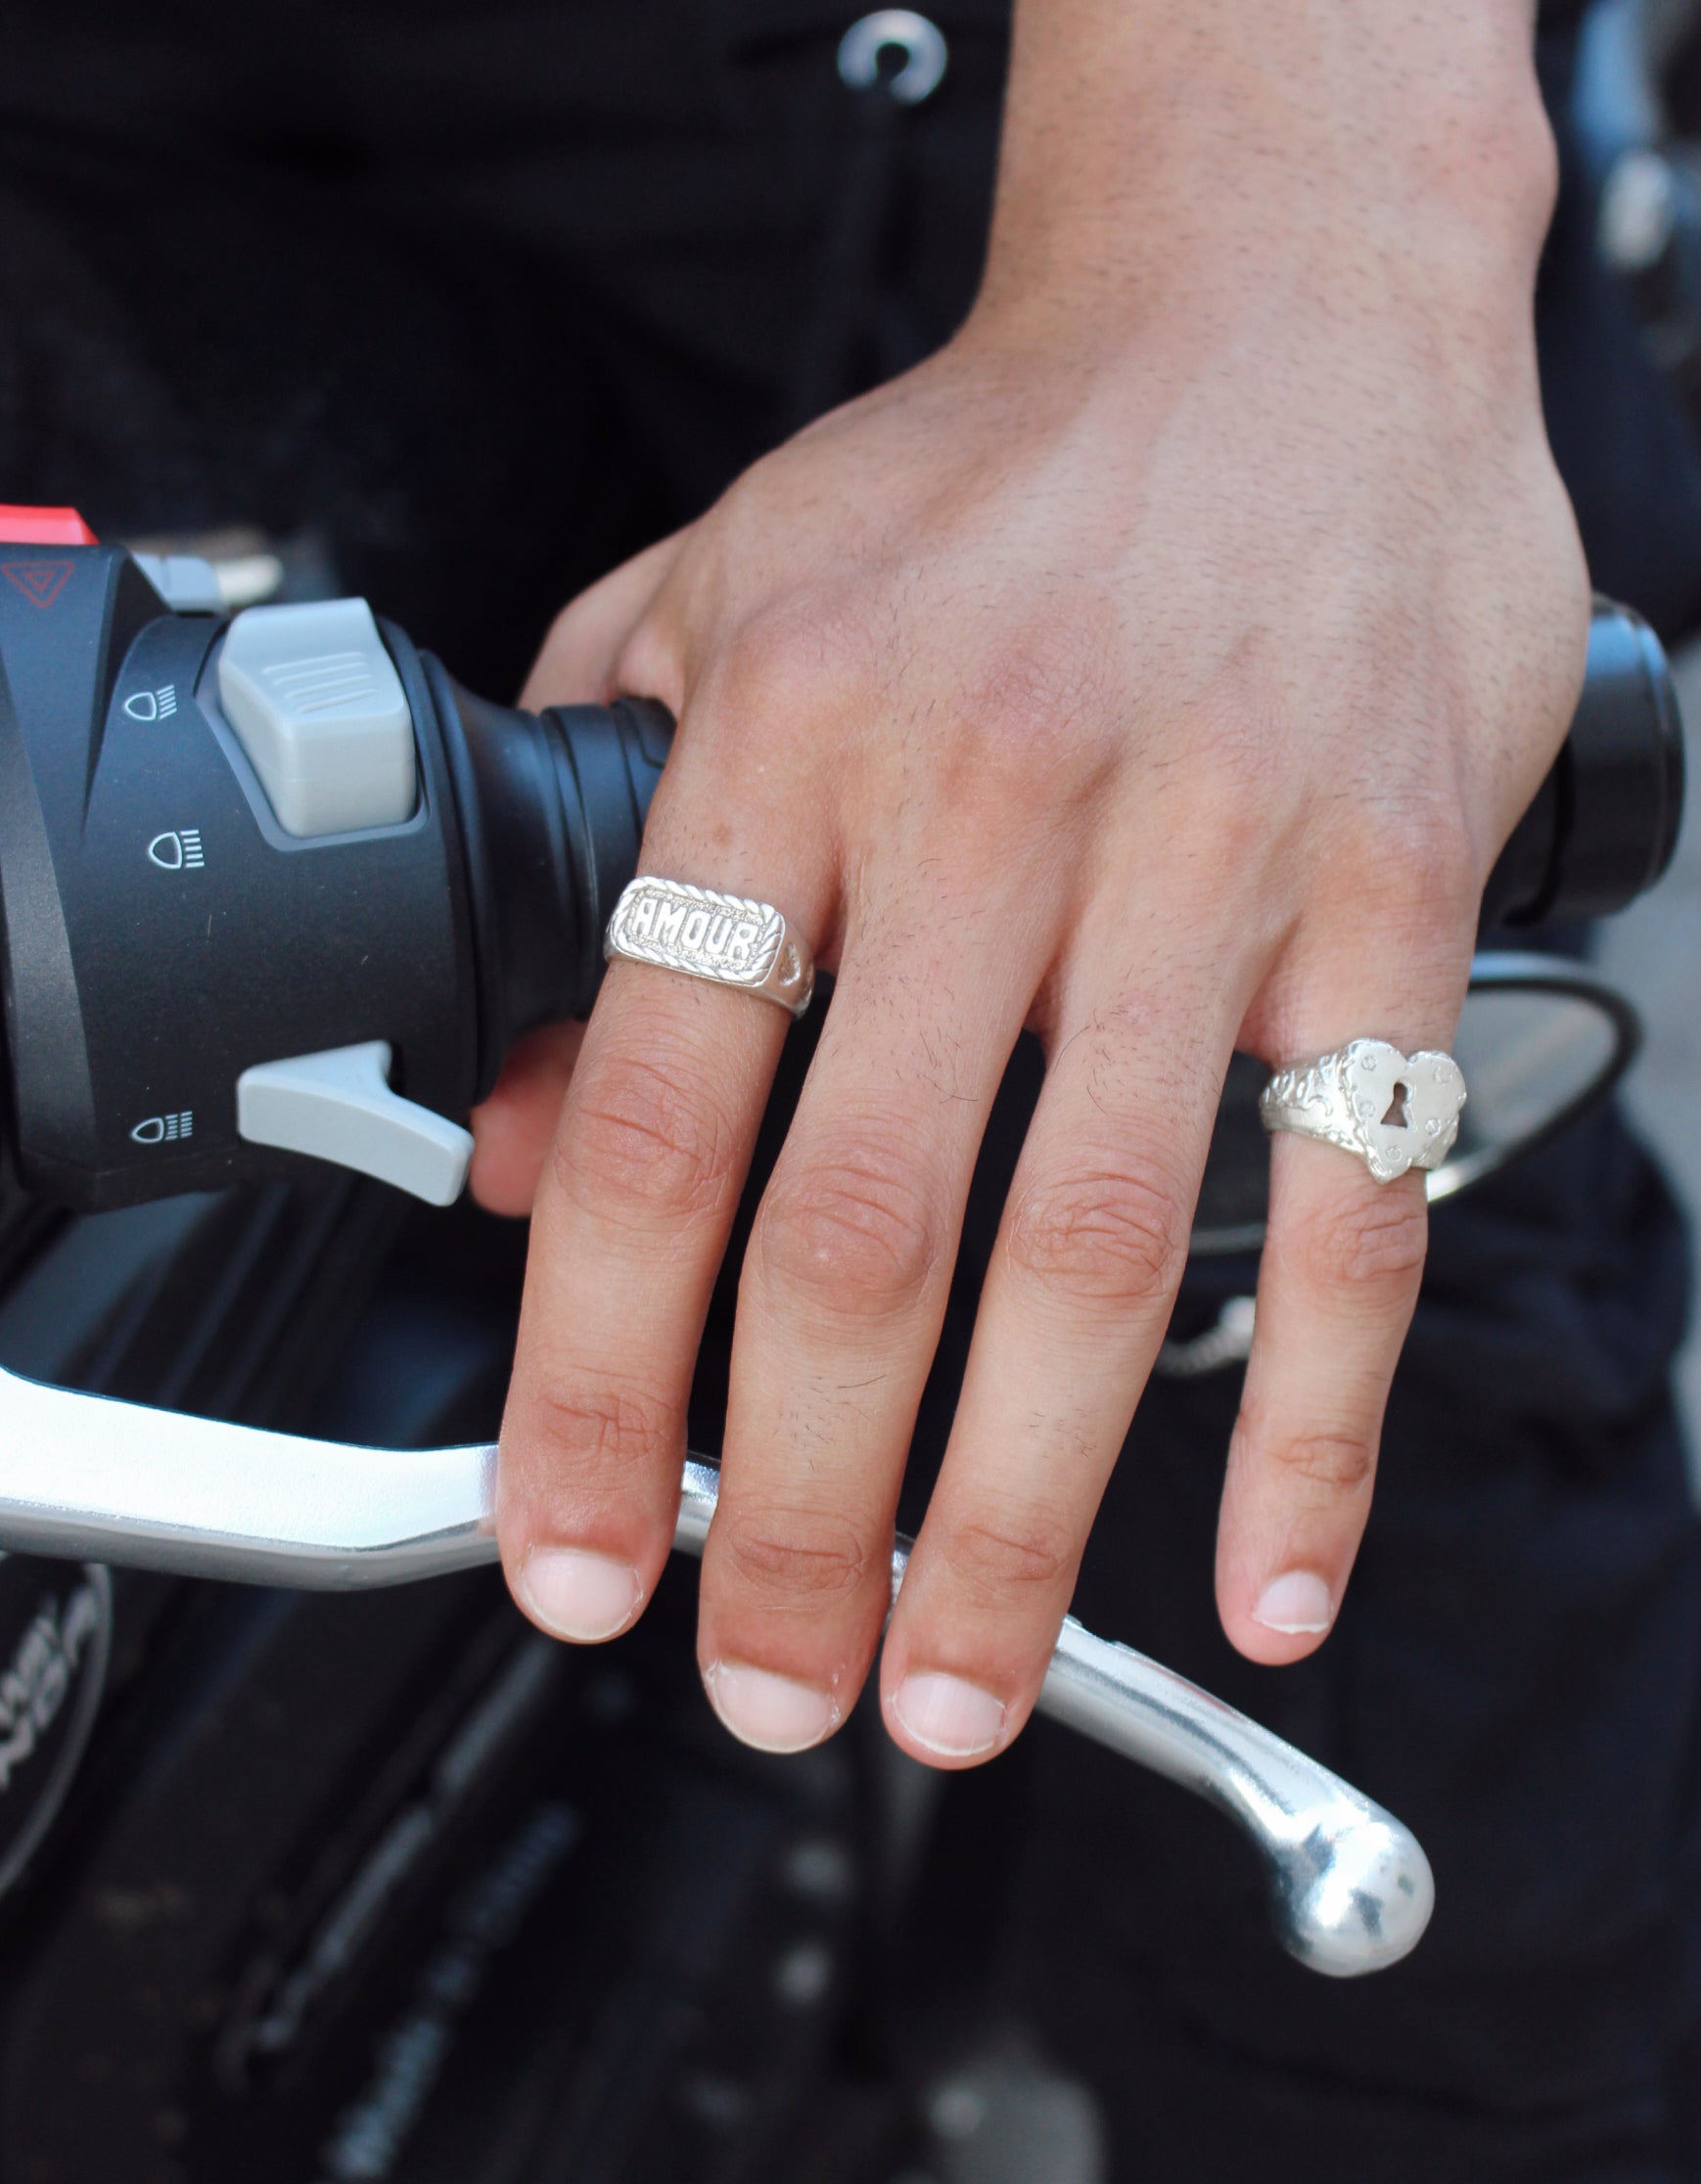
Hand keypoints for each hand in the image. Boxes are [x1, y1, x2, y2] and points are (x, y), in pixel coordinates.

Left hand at [473, 0, 1588, 1765]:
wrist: (1276, 308)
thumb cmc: (999, 476)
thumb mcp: (722, 596)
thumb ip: (594, 844)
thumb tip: (505, 1134)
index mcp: (793, 736)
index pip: (649, 1116)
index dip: (593, 1373)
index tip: (577, 1545)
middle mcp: (990, 803)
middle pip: (865, 1235)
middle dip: (801, 1510)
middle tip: (767, 1677)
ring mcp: (1208, 852)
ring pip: (1096, 1255)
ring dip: (1016, 1518)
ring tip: (954, 1684)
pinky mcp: (1388, 889)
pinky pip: (1358, 1195)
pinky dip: (1312, 1415)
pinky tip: (1266, 1565)